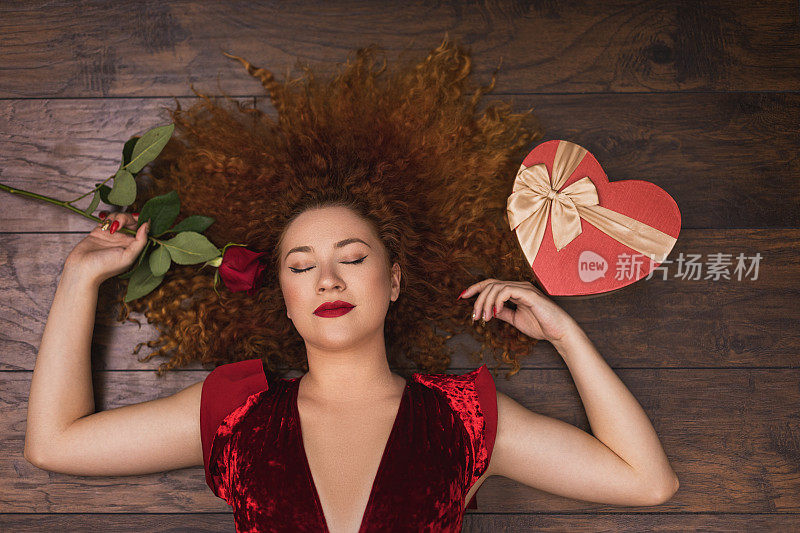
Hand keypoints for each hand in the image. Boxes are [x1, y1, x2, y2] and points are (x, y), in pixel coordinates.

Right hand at [65, 212, 149, 284]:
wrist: (82, 269)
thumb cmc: (105, 267)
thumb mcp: (128, 256)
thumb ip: (140, 241)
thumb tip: (147, 225)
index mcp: (133, 245)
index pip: (142, 228)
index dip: (141, 220)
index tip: (137, 217)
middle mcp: (124, 239)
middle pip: (130, 220)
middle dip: (125, 217)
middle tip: (117, 225)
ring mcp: (112, 234)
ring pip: (119, 217)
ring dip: (115, 217)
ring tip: (110, 228)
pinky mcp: (100, 231)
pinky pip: (107, 218)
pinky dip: (107, 217)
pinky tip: (105, 224)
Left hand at [459, 278, 578, 342]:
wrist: (559, 332)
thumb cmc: (541, 326)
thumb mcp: (515, 319)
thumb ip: (503, 313)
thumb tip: (488, 310)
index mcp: (515, 291)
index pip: (491, 284)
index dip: (475, 288)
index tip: (462, 297)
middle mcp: (518, 286)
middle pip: (490, 284)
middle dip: (478, 300)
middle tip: (474, 317)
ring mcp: (524, 289)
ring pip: (496, 287)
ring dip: (486, 303)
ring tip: (484, 318)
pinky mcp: (529, 294)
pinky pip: (507, 291)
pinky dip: (497, 301)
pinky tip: (495, 313)